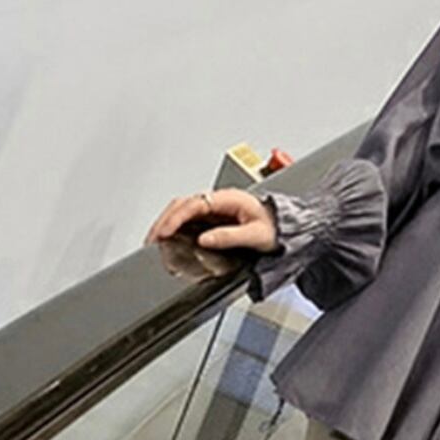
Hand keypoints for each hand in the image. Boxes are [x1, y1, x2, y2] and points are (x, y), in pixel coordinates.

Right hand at [144, 187, 278, 252]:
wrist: (287, 230)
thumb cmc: (276, 228)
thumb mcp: (256, 235)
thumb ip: (230, 237)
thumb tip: (205, 239)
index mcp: (231, 198)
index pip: (195, 203)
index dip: (177, 217)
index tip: (165, 231)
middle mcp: (221, 200)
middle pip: (183, 204)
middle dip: (164, 220)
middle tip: (152, 239)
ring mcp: (216, 208)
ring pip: (183, 209)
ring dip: (166, 222)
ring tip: (154, 240)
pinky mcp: (214, 217)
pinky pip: (189, 218)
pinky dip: (175, 226)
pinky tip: (168, 237)